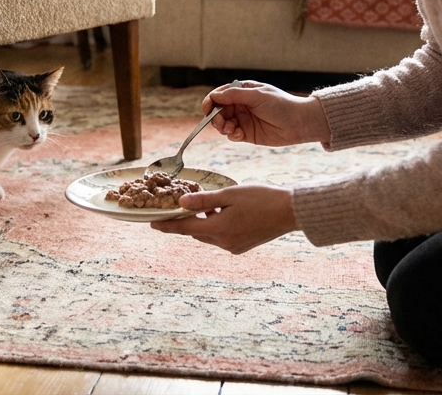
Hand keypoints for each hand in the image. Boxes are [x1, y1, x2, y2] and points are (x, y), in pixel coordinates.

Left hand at [150, 184, 295, 253]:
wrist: (290, 212)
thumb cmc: (261, 199)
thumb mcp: (229, 195)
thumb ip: (204, 200)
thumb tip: (180, 203)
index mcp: (218, 230)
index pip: (184, 228)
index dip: (167, 225)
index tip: (152, 223)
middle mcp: (224, 243)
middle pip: (196, 232)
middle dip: (186, 221)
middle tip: (177, 207)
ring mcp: (234, 247)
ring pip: (209, 234)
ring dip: (203, 222)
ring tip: (204, 205)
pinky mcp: (242, 246)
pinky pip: (221, 237)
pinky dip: (216, 226)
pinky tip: (222, 212)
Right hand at [201, 81, 330, 146]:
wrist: (299, 123)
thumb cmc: (281, 105)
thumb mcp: (257, 95)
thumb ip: (234, 95)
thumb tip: (214, 96)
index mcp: (243, 92)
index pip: (221, 95)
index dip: (211, 101)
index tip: (207, 109)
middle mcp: (241, 105)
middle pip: (219, 110)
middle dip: (216, 117)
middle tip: (220, 123)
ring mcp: (244, 119)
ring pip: (224, 123)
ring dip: (222, 127)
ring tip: (230, 129)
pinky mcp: (248, 134)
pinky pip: (232, 135)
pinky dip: (232, 135)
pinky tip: (238, 134)